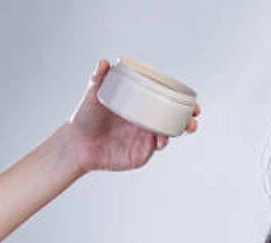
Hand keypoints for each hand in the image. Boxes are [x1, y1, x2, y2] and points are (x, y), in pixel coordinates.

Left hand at [65, 60, 200, 173]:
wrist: (77, 143)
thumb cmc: (86, 118)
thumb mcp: (94, 95)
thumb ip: (99, 78)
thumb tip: (104, 62)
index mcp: (140, 108)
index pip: (165, 103)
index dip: (181, 101)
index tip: (191, 100)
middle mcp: (145, 123)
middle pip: (173, 120)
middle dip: (188, 119)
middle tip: (194, 115)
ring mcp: (144, 139)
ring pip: (169, 134)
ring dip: (179, 130)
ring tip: (186, 126)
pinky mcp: (140, 154)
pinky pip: (155, 147)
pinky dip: (162, 141)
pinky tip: (162, 137)